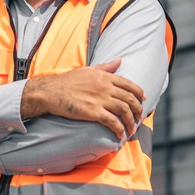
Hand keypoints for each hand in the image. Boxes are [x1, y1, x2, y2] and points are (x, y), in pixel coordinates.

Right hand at [20, 58, 144, 138]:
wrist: (51, 91)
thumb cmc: (67, 81)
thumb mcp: (88, 70)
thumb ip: (106, 66)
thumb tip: (119, 60)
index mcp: (105, 76)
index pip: (129, 84)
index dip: (139, 93)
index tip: (143, 100)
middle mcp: (105, 87)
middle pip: (129, 99)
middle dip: (138, 110)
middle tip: (139, 117)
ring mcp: (100, 99)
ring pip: (124, 111)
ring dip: (130, 122)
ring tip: (131, 129)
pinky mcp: (93, 112)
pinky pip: (112, 122)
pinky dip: (119, 129)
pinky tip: (120, 135)